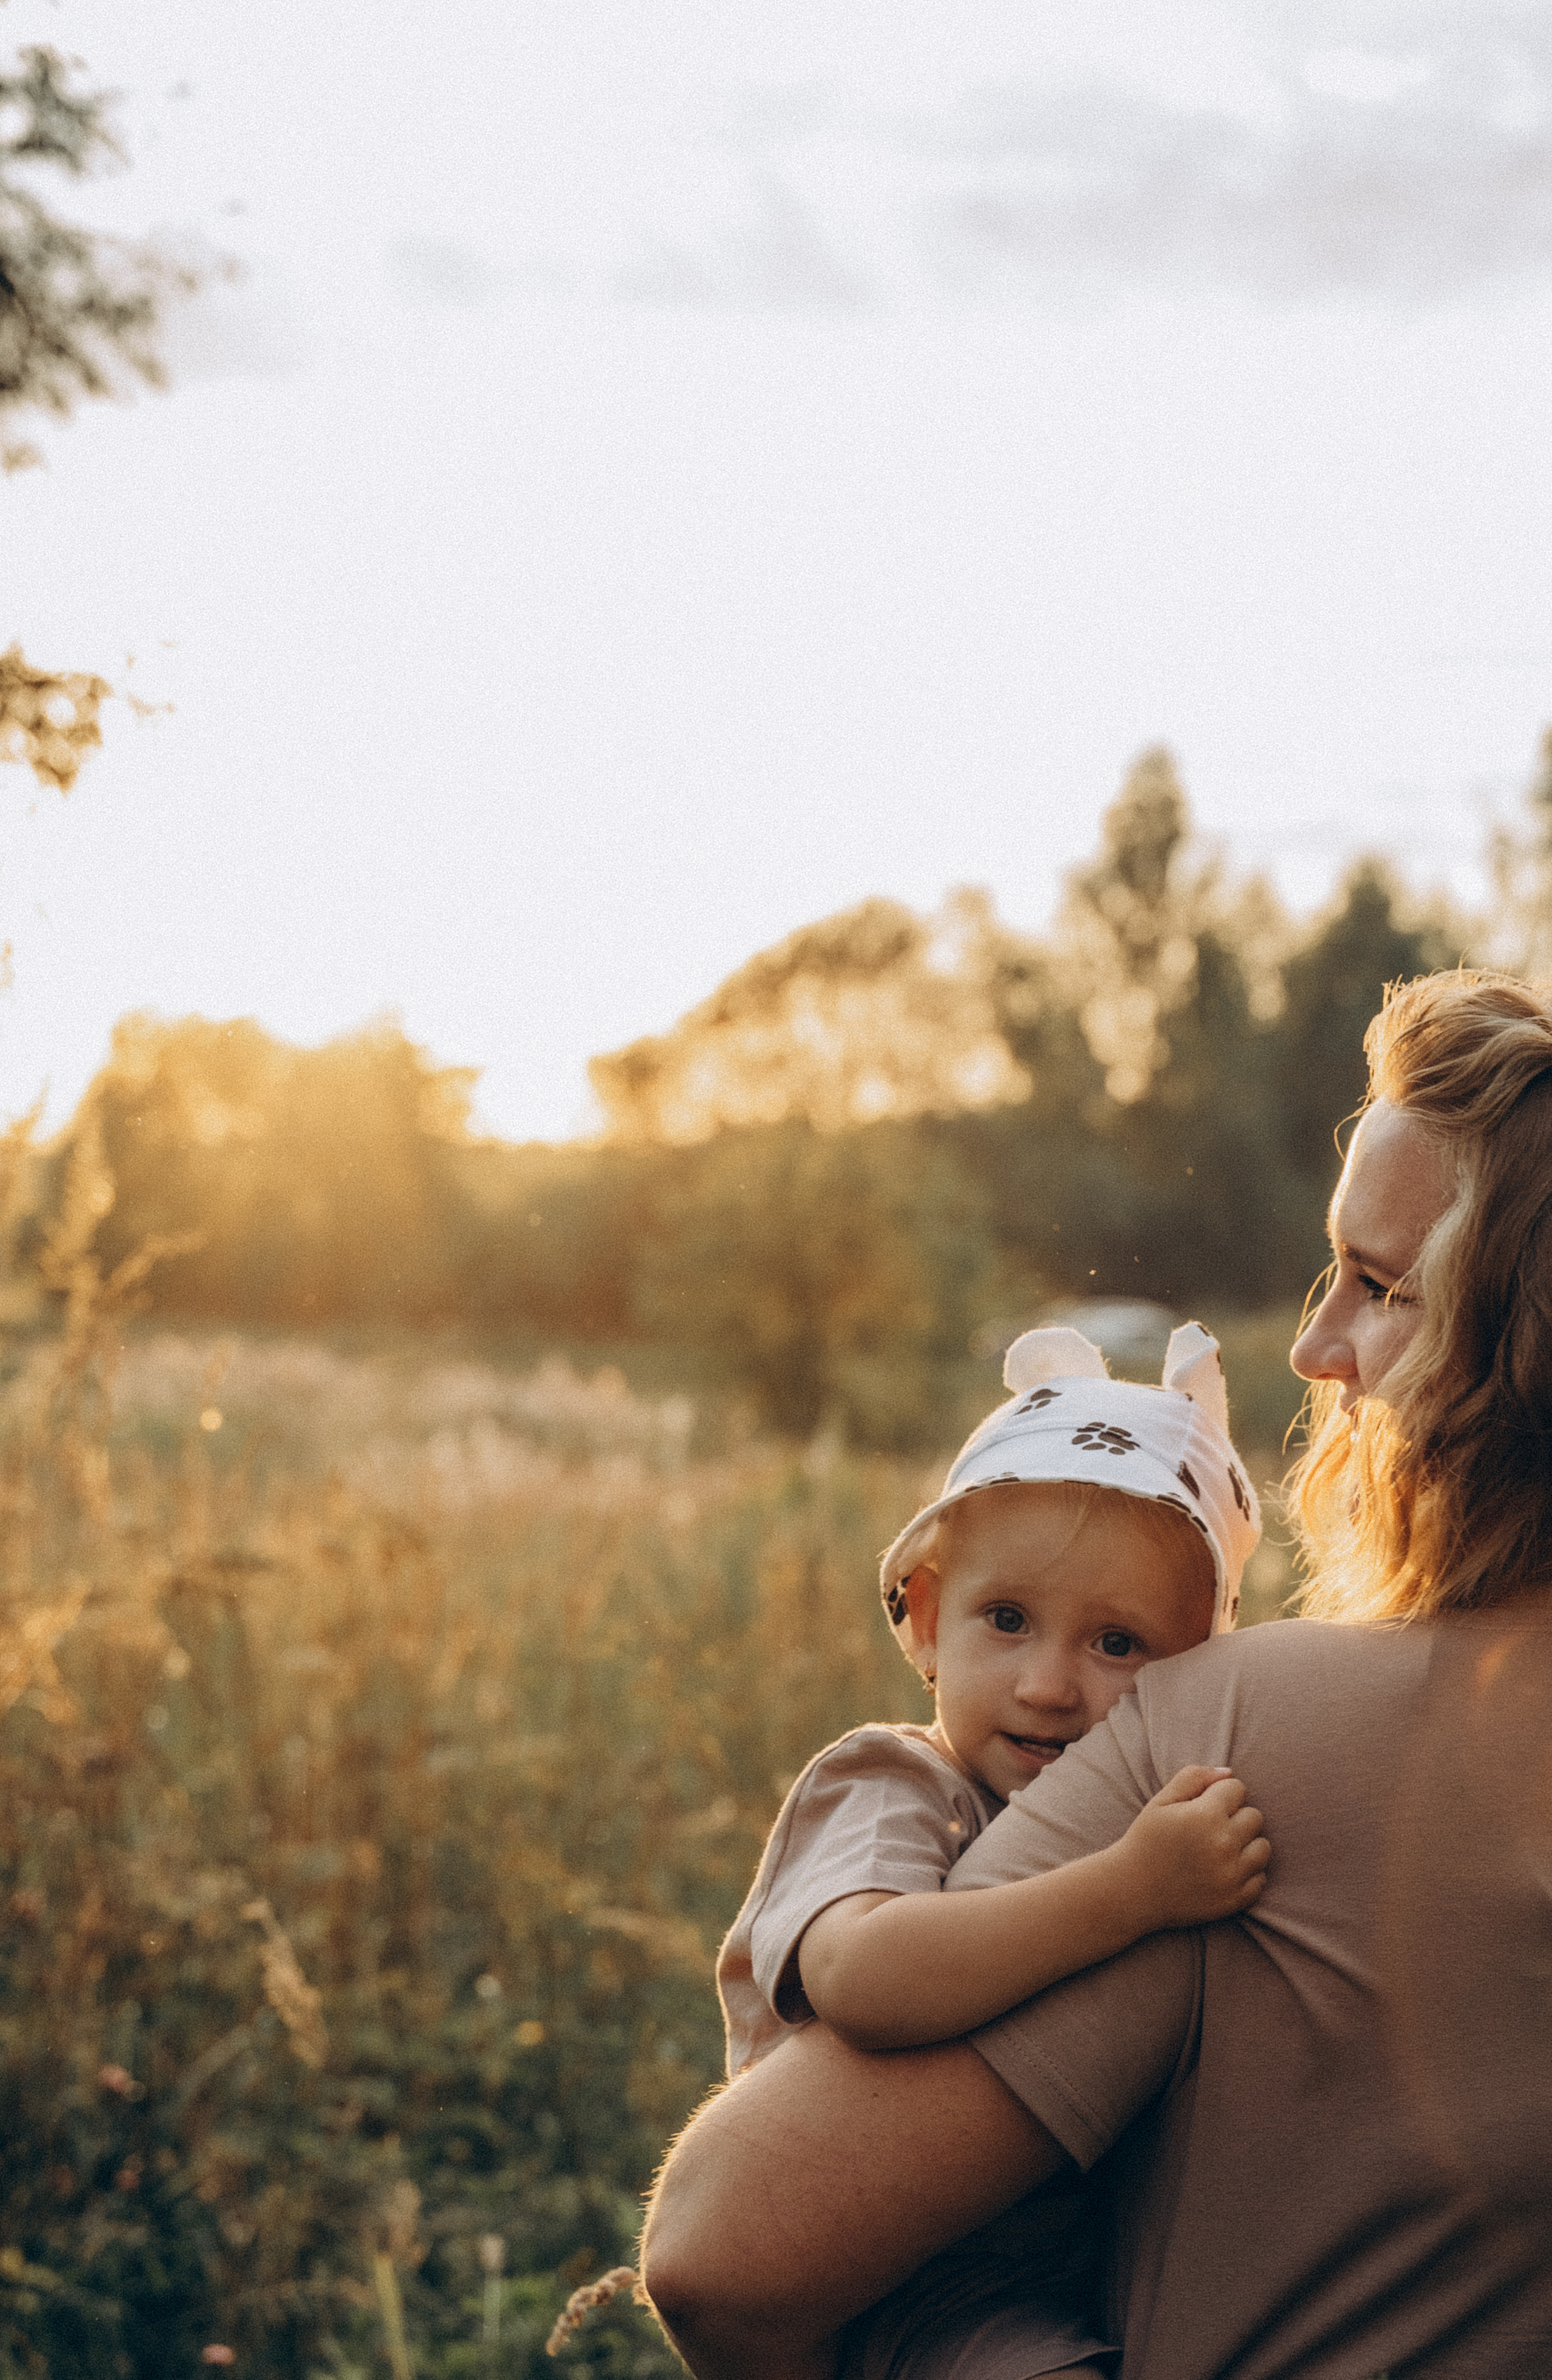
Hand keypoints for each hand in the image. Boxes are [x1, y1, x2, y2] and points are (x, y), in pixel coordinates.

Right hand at [1117, 1764, 1269, 1929]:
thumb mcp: (1160, 1801)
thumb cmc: (1146, 1841)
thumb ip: (1193, 1777)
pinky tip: (1223, 1870)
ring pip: (1263, 1847)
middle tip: (1211, 1829)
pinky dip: (1247, 1873)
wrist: (1132, 1891)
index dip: (1220, 1794)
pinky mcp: (1235, 1899)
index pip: (1237, 1789)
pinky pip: (1260, 1878)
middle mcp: (1223, 1844)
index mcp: (1204, 1815)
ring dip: (1246, 1845)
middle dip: (1235, 1817)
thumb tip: (1228, 1772)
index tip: (1203, 1806)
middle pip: (1255, 1816)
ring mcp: (1231, 1875)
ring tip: (1221, 1849)